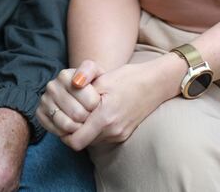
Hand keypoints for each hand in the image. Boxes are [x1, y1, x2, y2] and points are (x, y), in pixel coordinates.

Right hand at [37, 60, 103, 137]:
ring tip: (83, 120)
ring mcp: (44, 100)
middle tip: (91, 113)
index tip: (98, 101)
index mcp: (65, 75)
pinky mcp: (40, 114)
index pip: (89, 100)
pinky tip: (73, 124)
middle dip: (89, 118)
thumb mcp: (98, 73)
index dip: (97, 105)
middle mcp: (52, 86)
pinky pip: (58, 132)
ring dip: (79, 127)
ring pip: (67, 125)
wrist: (84, 93)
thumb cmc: (94, 85)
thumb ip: (89, 71)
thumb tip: (76, 82)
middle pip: (78, 114)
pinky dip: (69, 133)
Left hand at [63, 53, 184, 150]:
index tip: (62, 117)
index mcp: (105, 118)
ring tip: (84, 111)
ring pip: (91, 140)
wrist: (157, 84)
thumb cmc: (130, 78)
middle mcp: (112, 131)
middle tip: (69, 112)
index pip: (75, 141)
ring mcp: (119, 135)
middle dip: (73, 130)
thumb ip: (84, 83)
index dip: (64, 131)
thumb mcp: (104, 77)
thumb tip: (71, 84)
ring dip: (84, 129)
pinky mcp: (124, 134)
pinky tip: (96, 113)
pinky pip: (102, 137)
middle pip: (81, 141)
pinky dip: (95, 129)